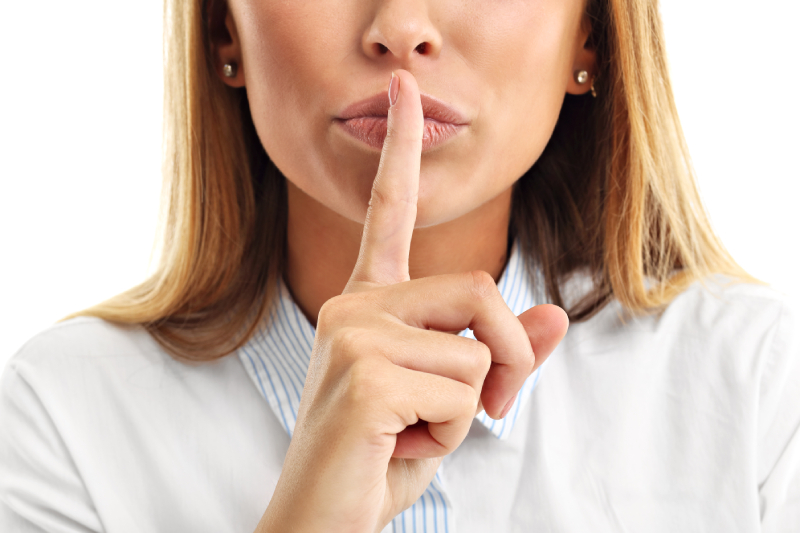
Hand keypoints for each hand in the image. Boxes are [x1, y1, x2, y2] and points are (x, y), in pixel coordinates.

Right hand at [257, 70, 568, 532]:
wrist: (322, 517)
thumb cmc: (382, 453)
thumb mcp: (452, 399)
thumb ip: (500, 351)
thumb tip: (553, 314)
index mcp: (369, 301)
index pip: (389, 213)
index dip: (401, 152)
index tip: (401, 92)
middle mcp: (354, 304)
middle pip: (481, 288)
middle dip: (510, 358)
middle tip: (490, 411)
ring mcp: (354, 334)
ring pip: (478, 349)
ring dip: (471, 408)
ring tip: (417, 431)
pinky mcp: (366, 373)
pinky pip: (464, 392)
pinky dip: (454, 434)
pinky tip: (401, 445)